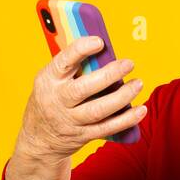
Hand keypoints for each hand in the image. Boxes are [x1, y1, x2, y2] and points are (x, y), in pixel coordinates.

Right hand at [16, 36, 146, 163]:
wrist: (39, 137)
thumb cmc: (50, 99)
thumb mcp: (51, 79)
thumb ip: (72, 67)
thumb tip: (104, 52)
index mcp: (48, 79)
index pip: (63, 62)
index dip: (81, 50)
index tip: (99, 42)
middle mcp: (57, 100)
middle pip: (84, 88)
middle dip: (109, 75)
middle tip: (128, 63)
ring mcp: (70, 120)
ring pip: (99, 110)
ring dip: (122, 97)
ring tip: (138, 83)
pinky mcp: (84, 135)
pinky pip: (108, 128)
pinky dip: (127, 119)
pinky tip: (140, 110)